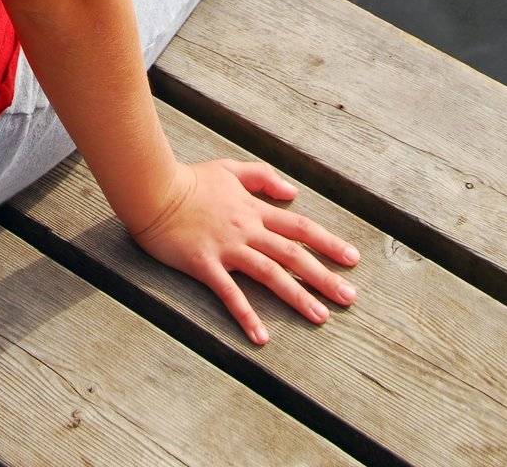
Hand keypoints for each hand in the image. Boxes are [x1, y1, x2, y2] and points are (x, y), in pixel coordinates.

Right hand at [128, 158, 359, 345]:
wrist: (154, 189)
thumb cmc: (189, 180)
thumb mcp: (229, 169)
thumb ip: (262, 177)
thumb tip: (293, 193)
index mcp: (253, 209)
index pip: (299, 227)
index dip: (328, 243)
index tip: (352, 259)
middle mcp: (247, 229)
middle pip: (292, 254)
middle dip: (324, 276)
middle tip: (350, 297)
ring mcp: (227, 247)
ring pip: (270, 274)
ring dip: (297, 296)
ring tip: (321, 317)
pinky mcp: (205, 263)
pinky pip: (229, 293)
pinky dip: (246, 315)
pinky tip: (261, 337)